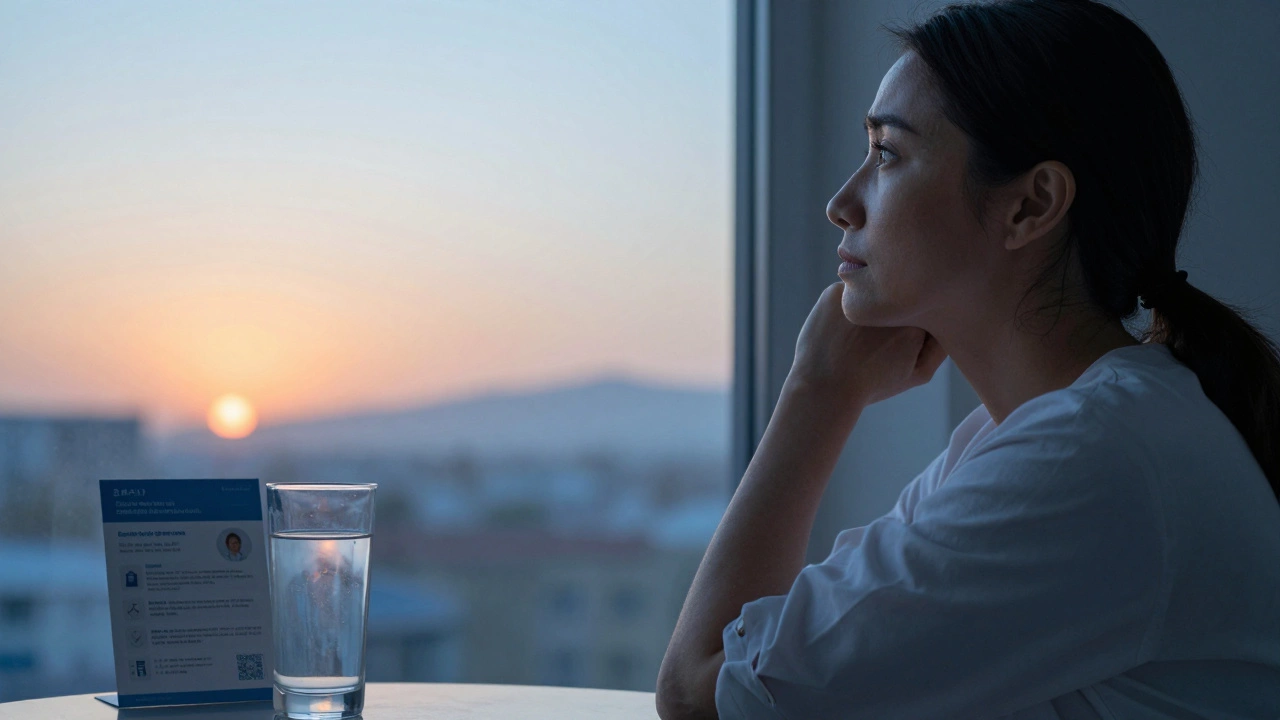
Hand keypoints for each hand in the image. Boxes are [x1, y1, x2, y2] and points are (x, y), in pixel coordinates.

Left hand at [789, 281, 948, 406]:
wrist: (825, 389)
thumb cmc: (873, 384)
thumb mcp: (918, 373)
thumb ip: (940, 345)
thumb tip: (948, 317)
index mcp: (915, 317)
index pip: (919, 306)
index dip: (910, 324)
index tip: (897, 343)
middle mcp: (889, 298)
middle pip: (894, 294)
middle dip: (890, 311)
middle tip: (872, 341)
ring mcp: (860, 291)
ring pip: (869, 291)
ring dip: (867, 307)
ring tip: (854, 339)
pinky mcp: (833, 292)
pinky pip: (844, 294)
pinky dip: (842, 309)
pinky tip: (838, 333)